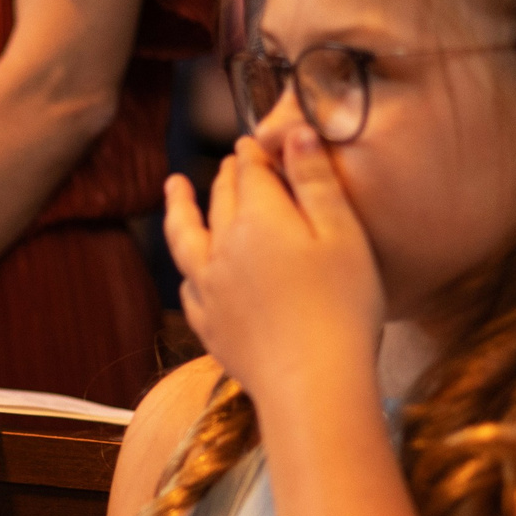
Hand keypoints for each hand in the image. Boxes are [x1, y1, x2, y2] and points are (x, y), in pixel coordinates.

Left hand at [162, 127, 382, 400]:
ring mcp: (209, 289)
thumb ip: (315, 180)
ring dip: (180, 209)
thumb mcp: (341, 233)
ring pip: (186, 237)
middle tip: (230, 162)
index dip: (254, 154)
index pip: (250, 172)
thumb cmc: (342, 307)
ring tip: (173, 188)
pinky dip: (188, 265)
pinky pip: (188, 285)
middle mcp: (222, 249)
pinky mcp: (209, 326)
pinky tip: (190, 268)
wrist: (313, 384)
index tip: (255, 142)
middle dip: (226, 177)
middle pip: (221, 200)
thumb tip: (295, 131)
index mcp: (258, 219)